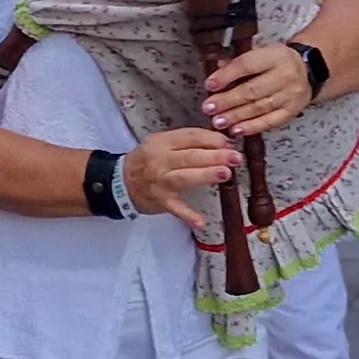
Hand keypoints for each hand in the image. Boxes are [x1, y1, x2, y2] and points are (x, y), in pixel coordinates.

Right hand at [124, 127, 240, 230]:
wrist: (122, 182)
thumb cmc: (148, 160)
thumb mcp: (163, 143)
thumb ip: (187, 142)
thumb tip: (219, 143)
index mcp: (163, 142)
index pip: (191, 137)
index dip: (212, 139)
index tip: (229, 142)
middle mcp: (160, 160)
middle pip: (191, 156)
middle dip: (215, 156)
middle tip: (235, 157)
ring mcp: (160, 181)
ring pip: (184, 177)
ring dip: (205, 175)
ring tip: (225, 174)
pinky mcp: (160, 201)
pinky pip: (175, 208)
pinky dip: (187, 215)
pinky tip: (201, 222)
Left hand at [201, 42, 312, 136]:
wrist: (308, 70)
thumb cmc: (278, 62)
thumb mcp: (260, 53)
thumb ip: (237, 62)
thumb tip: (216, 70)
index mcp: (275, 56)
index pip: (247, 65)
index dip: (226, 76)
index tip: (210, 85)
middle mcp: (285, 75)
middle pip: (252, 90)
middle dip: (228, 101)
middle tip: (209, 107)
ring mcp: (290, 95)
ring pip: (259, 107)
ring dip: (236, 116)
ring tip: (218, 121)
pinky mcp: (292, 111)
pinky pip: (270, 121)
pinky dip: (252, 127)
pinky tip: (237, 129)